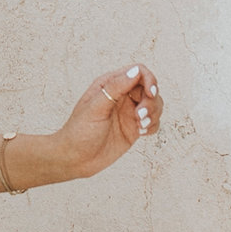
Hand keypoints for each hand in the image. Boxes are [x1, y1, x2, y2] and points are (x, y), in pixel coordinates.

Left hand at [51, 64, 160, 181]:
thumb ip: (115, 88)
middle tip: (140, 117)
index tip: (150, 94)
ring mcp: (129, 112)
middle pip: (149, 88)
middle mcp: (121, 96)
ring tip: (141, 126)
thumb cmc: (79, 132)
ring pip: (154, 104)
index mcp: (109, 85)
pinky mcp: (134, 128)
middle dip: (151, 101)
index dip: (149, 80)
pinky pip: (153, 121)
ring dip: (153, 114)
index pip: (138, 72)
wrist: (75, 159)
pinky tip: (141, 132)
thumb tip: (134, 72)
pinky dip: (153, 125)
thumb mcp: (95, 107)